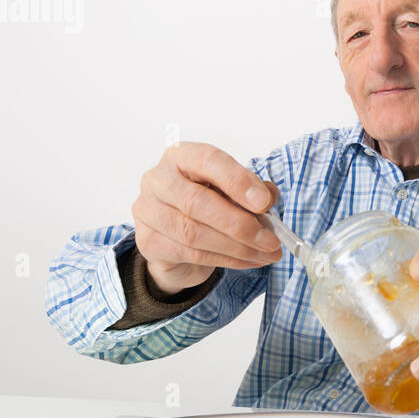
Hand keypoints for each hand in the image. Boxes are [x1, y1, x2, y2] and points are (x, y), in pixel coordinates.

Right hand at [131, 143, 282, 294]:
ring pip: (194, 232)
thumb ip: (250, 190)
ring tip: (265, 253)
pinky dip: (226, 260)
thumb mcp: (230, 190)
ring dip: (237, 247)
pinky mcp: (148, 242)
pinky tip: (248, 261)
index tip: (264, 202)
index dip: (238, 181)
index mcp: (181, 156)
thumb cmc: (205, 206)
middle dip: (240, 224)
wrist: (175, 240)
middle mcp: (158, 179)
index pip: (208, 161)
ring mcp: (148, 211)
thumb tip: (267, 198)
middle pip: (198, 202)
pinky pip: (192, 254)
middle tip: (270, 239)